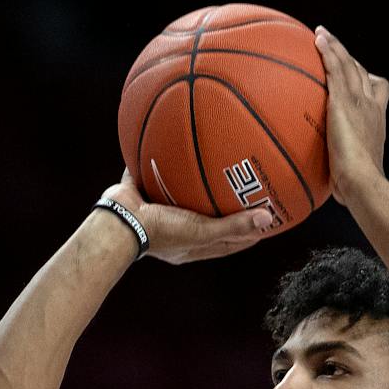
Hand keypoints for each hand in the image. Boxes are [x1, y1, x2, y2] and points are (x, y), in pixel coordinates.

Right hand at [100, 169, 271, 264]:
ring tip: (216, 164)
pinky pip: (155, 171)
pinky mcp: (142, 190)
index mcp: (190, 245)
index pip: (226, 242)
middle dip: (226, 207)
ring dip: (196, 182)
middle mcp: (176, 229)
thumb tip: (268, 218)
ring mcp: (158, 210)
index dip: (248, 233)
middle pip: (207, 218)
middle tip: (249, 190)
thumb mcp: (201, 231)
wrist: (119, 222)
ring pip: (182, 194)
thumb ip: (233, 226)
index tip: (268, 220)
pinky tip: (176, 143)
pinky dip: (165, 159)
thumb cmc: (159, 232)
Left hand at [313, 26, 388, 204]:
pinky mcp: (343, 101)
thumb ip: (344, 164)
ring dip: (335, 47)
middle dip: (348, 57)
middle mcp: (372, 104)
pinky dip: (328, 51)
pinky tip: (317, 40)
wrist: (363, 180)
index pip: (376, 90)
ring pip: (349, 64)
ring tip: (321, 34)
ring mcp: (359, 100)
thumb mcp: (354, 169)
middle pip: (362, 72)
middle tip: (333, 47)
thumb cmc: (358, 185)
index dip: (367, 79)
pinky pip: (335, 69)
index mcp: (377, 119)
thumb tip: (331, 182)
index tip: (357, 75)